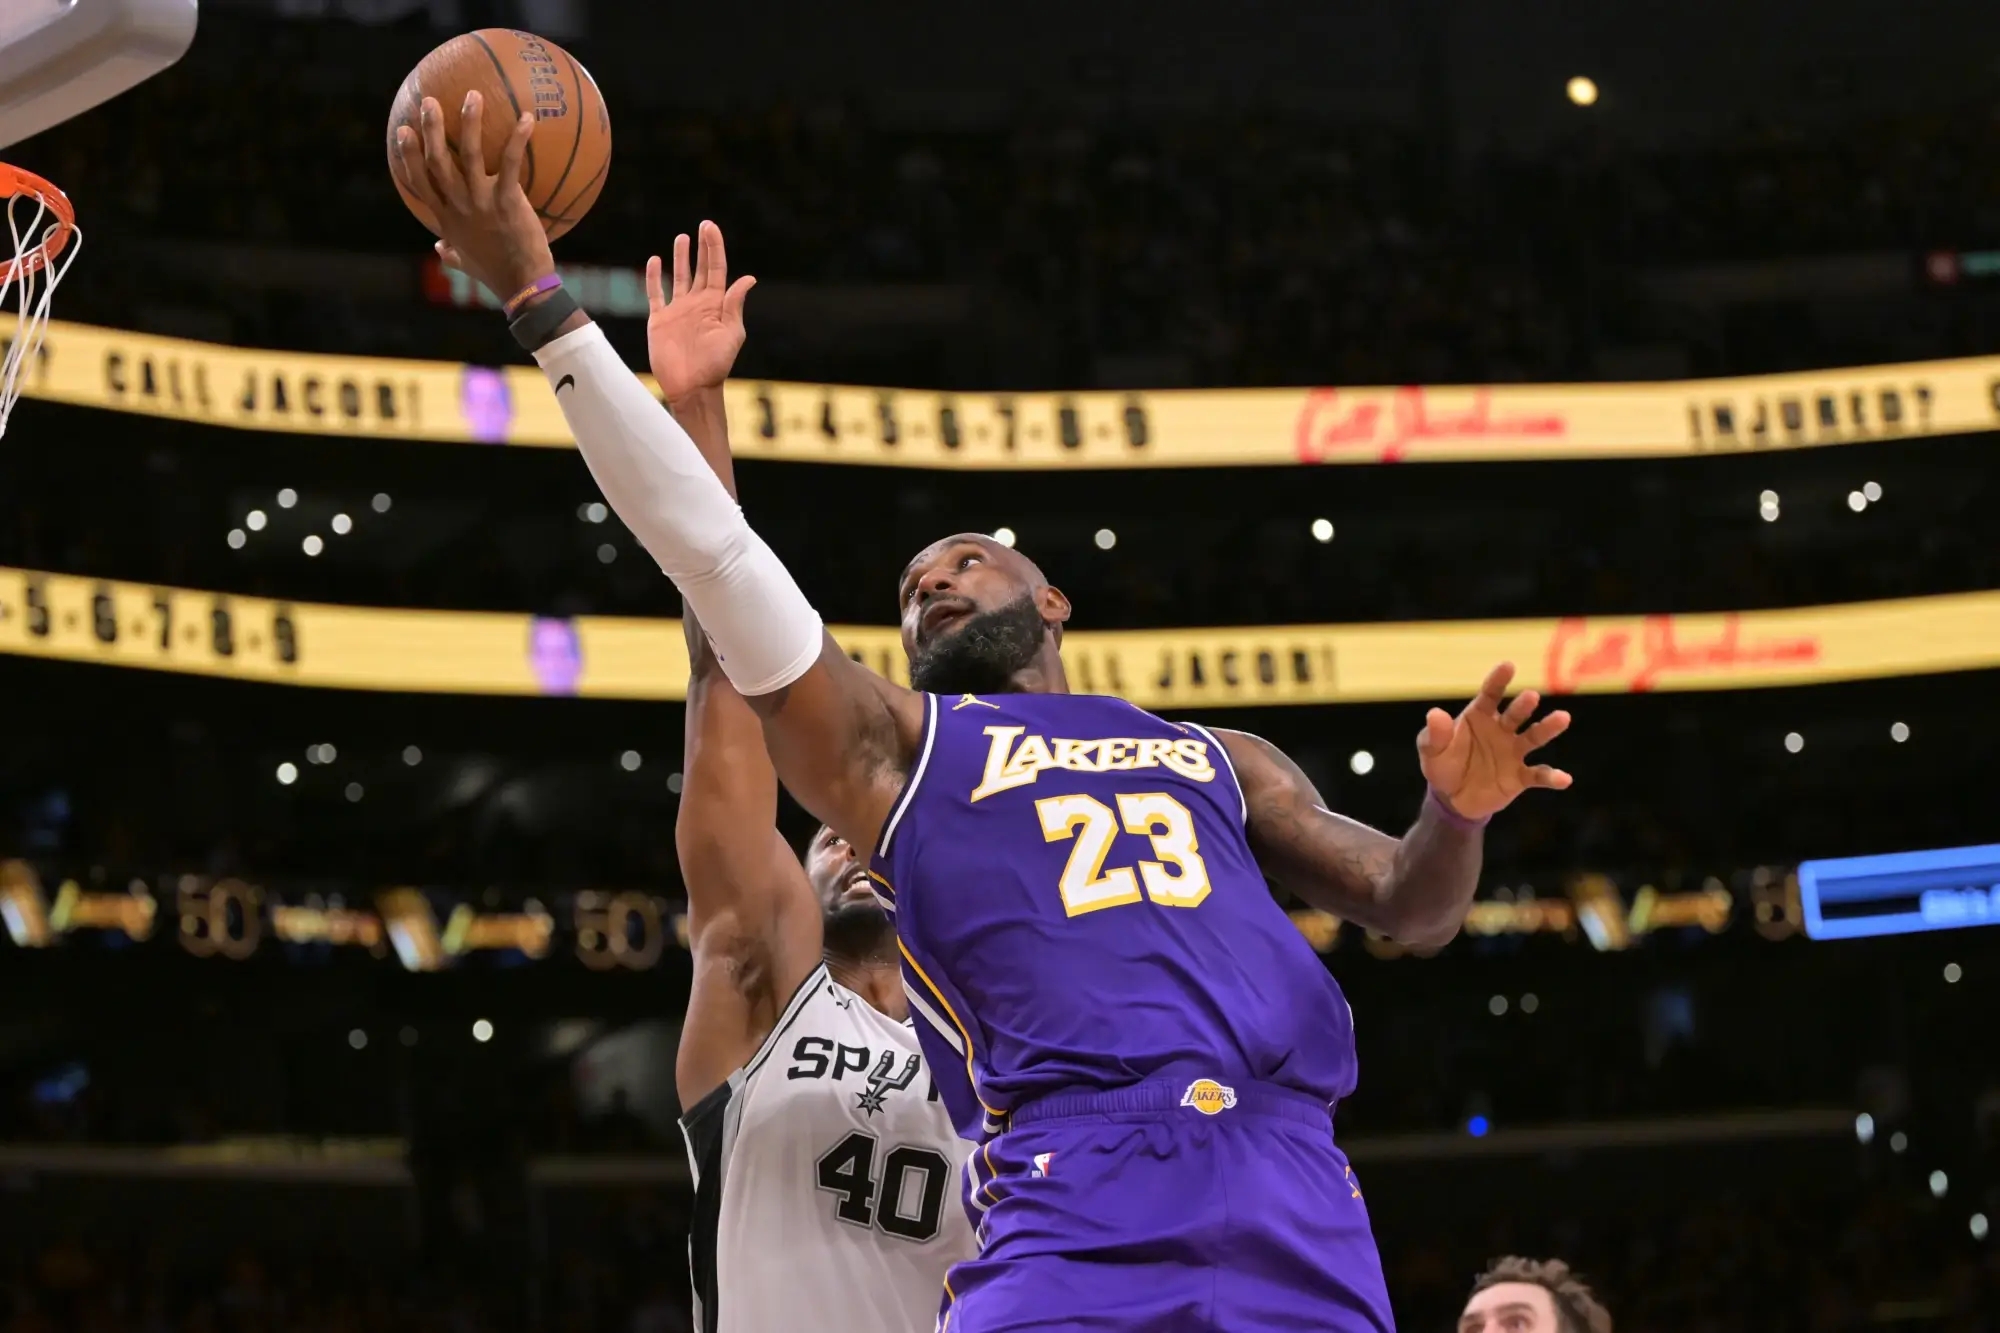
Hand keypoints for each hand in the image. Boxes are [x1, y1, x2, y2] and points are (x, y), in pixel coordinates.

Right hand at [391, 91, 553, 301]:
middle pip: (437, 161)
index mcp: (446, 219)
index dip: (408, 155)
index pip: (419, 182)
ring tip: (471, 96)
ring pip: (468, 155)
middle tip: (429, 102)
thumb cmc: (495, 274)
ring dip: (469, 123)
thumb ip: (450, 253)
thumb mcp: (465, 263)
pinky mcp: (507, 202)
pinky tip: (527, 119)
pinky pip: (510, 164)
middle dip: (430, 129)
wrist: (521, 286)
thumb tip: (439, 249)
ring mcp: (481, 203)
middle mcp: (458, 207)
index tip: (403, 131)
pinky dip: (517, 139)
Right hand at [647, 220, 755, 402]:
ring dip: (680, 258)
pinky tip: (654, 261)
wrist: (691, 386)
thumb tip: (749, 278)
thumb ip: (734, 304)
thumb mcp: (731, 333)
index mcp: (715, 304)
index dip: (714, 247)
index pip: (716, 268)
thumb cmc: (716, 364)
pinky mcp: (660, 320)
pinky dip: (653, 278)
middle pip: (700, 268)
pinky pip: (655, 294)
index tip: (710, 227)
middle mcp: (697, 303)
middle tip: (702, 225)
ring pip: (679, 277)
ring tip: (682, 238)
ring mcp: (678, 310)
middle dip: (701, 247)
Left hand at [1416, 662, 1572, 821]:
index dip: (1498, 680)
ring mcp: (1513, 752)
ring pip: (1534, 737)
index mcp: (1479, 717)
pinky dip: (1551, 777)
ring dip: (1548, 728)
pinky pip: (1538, 775)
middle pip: (1515, 714)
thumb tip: (1434, 714)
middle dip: (1523, 705)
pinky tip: (1564, 779)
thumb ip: (1435, 735)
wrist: (1452, 798)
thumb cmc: (1442, 765)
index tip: (1508, 666)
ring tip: (1563, 718)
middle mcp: (1501, 729)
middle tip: (1531, 696)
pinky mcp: (1520, 776)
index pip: (1490, 695)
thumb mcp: (1432, 751)